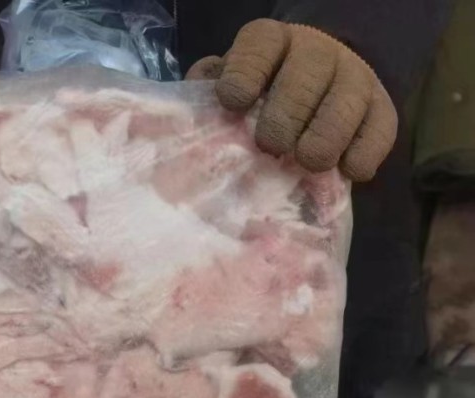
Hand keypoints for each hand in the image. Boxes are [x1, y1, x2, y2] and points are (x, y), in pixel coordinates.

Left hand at [187, 19, 397, 181]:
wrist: (319, 98)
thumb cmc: (263, 100)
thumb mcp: (235, 87)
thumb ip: (212, 89)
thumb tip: (198, 97)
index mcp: (274, 43)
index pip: (261, 43)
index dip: (246, 71)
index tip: (234, 103)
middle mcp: (318, 53)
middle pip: (306, 77)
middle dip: (285, 116)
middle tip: (272, 147)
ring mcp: (355, 80)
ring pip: (345, 104)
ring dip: (324, 138)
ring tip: (308, 163)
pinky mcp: (381, 112)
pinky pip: (380, 132)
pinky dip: (362, 156)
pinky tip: (345, 172)